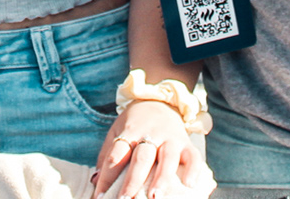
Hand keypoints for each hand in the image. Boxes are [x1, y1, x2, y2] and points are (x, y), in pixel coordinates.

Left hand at [92, 99, 209, 198]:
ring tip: (155, 197)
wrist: (160, 100)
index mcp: (129, 132)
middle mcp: (150, 134)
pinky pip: (193, 156)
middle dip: (133, 180)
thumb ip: (107, 156)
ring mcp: (170, 138)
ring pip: (167, 157)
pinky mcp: (187, 143)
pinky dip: (193, 169)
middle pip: (141, 157)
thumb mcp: (116, 131)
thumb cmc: (135, 124)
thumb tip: (95, 181)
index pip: (116, 155)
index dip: (107, 175)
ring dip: (161, 178)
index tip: (100, 196)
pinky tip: (190, 185)